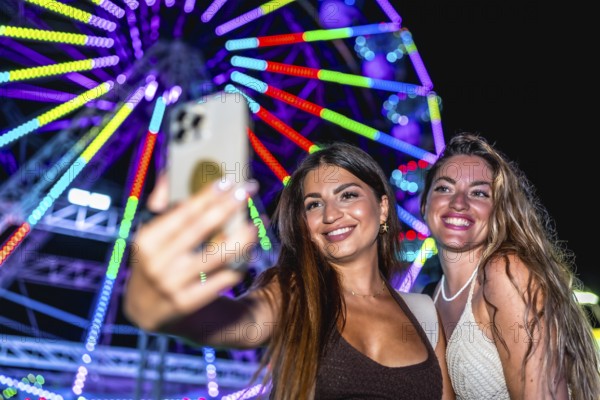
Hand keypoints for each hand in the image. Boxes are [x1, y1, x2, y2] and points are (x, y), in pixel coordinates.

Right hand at [123, 177, 258, 331]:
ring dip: (240, 238)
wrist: (144, 311)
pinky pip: (220, 282)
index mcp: (146, 240)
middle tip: (250, 189)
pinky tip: (250, 255)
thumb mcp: (151, 236)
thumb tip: (171, 175)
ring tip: (257, 224)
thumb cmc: (155, 261)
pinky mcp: (186, 305)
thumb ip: (163, 204)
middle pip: (200, 228)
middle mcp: (156, 263)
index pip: (182, 212)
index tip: (229, 180)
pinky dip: (237, 267)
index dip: (207, 194)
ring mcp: (171, 286)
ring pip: (215, 257)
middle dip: (228, 206)